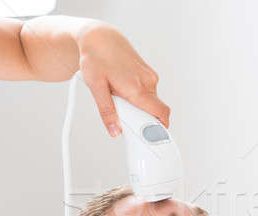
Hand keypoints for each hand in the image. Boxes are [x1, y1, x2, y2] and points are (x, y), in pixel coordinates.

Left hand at [77, 22, 169, 136]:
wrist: (99, 37)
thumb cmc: (96, 57)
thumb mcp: (96, 87)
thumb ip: (107, 112)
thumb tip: (115, 131)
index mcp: (138, 88)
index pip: (161, 113)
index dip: (160, 128)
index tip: (151, 137)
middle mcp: (148, 82)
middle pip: (154, 111)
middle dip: (141, 118)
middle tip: (122, 114)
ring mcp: (150, 77)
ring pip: (150, 102)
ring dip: (138, 106)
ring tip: (118, 95)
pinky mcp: (148, 74)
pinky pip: (148, 93)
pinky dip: (138, 97)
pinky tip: (123, 88)